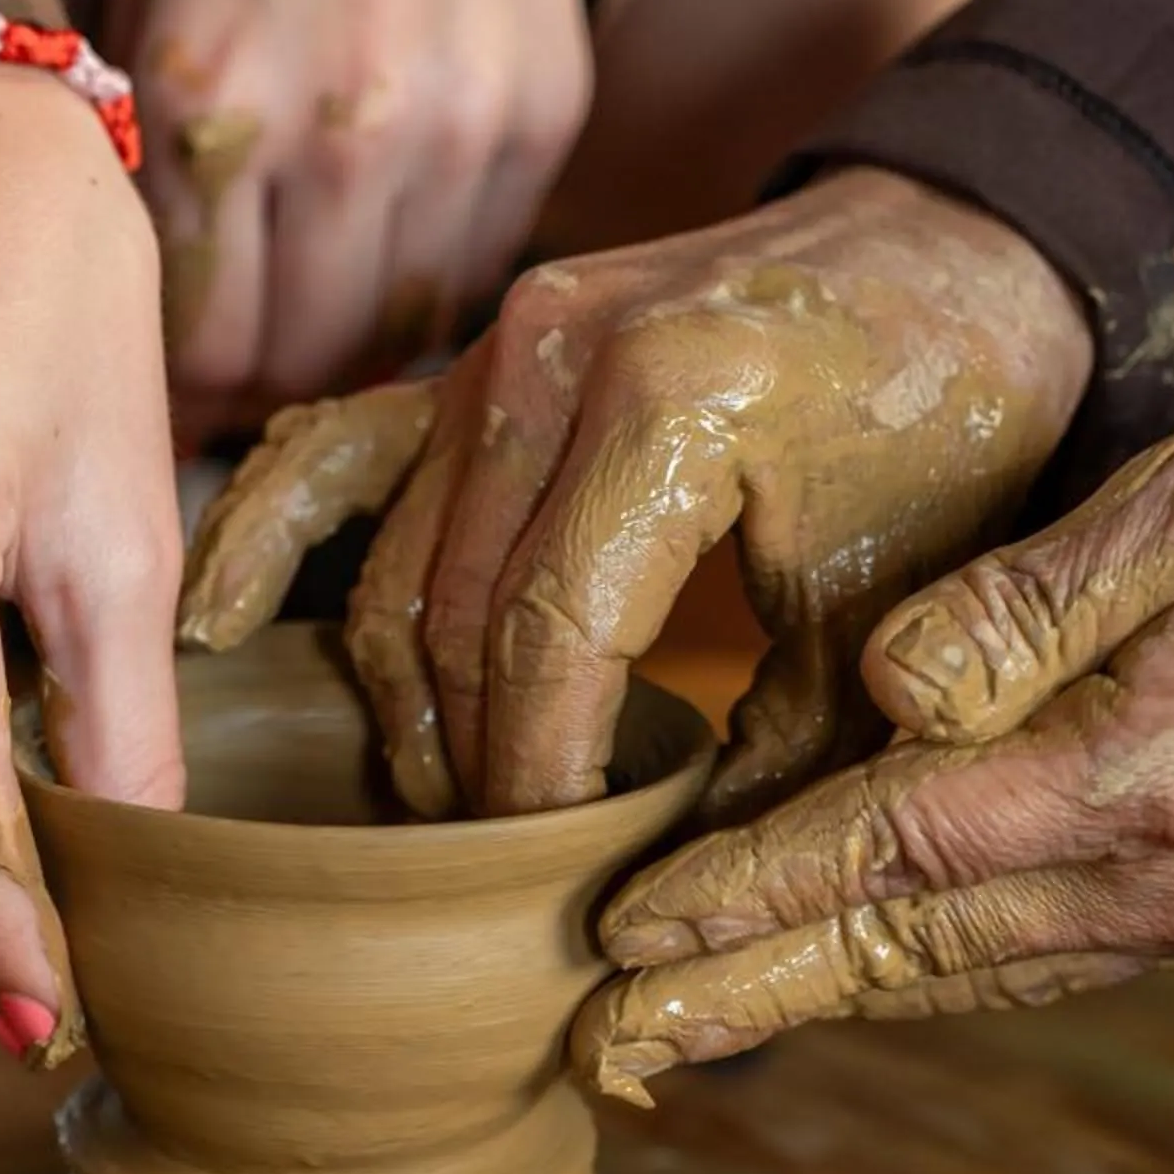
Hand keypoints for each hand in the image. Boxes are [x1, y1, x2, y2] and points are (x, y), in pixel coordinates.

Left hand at [114, 0, 630, 434]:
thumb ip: (155, 154)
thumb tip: (169, 325)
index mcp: (205, 97)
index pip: (195, 338)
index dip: (181, 381)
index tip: (178, 380)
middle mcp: (336, 134)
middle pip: (296, 361)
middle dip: (262, 380)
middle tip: (249, 359)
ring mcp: (455, 132)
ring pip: (395, 337)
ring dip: (351, 345)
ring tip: (321, 306)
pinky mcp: (541, 119)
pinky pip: (476, 270)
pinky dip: (431, 283)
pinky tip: (397, 239)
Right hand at [181, 168, 1093, 824]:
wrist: (960, 253)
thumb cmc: (943, 423)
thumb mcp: (881, 609)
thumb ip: (782, 766)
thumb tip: (682, 920)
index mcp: (662, 407)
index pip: (538, 643)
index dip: (528, 784)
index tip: (544, 879)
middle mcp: (550, 355)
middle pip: (446, 616)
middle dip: (463, 765)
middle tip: (492, 872)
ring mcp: (499, 342)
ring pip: (391, 564)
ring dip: (398, 701)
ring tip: (427, 807)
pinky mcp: (480, 347)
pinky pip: (342, 452)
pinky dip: (272, 541)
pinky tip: (213, 626)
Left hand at [568, 369, 1173, 1103]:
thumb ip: (1032, 599)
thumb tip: (886, 688)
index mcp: (1158, 767)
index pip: (897, 846)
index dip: (748, 890)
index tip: (625, 929)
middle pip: (912, 950)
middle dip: (750, 996)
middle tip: (605, 1043)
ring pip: (974, 973)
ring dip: (827, 1003)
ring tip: (695, 1032)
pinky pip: (1047, 958)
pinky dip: (933, 973)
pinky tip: (860, 974)